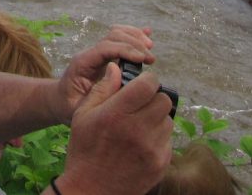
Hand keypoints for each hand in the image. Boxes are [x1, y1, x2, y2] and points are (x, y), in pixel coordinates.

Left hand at [55, 25, 153, 121]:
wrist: (60, 101)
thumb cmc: (68, 106)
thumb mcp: (78, 108)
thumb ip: (95, 97)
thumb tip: (115, 84)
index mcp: (83, 62)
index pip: (105, 48)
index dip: (125, 50)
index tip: (143, 59)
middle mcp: (90, 53)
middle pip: (113, 36)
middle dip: (134, 44)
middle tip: (151, 59)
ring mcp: (97, 52)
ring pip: (117, 33)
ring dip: (135, 37)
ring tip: (150, 47)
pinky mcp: (105, 55)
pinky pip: (119, 39)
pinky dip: (133, 35)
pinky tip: (147, 34)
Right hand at [58, 64, 173, 194]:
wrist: (91, 190)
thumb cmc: (84, 149)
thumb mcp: (83, 115)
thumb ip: (102, 89)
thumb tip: (117, 68)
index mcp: (117, 114)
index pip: (149, 84)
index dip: (146, 80)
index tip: (140, 84)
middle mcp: (138, 130)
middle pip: (164, 100)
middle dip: (153, 98)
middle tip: (141, 104)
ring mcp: (152, 149)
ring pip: (168, 120)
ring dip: (157, 118)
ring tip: (140, 125)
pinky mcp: (160, 164)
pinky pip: (168, 140)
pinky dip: (158, 138)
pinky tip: (142, 143)